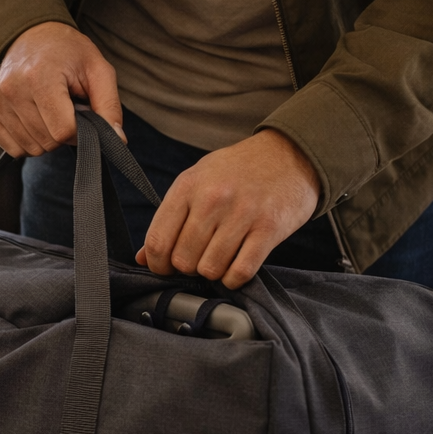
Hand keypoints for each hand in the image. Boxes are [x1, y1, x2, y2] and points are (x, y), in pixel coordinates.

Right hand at [0, 22, 125, 156]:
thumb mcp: (97, 70)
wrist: (31, 34)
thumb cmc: (67, 52)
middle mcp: (12, 89)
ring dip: (46, 137)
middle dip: (63, 133)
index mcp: (40, 76)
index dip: (80, 131)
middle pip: (47, 142)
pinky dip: (28, 140)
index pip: (63, 131)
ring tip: (48, 109)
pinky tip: (33, 117)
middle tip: (65, 107)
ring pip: (31, 148)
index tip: (81, 114)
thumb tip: (117, 141)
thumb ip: (109, 106)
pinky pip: (14, 148)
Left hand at [137, 129, 319, 289]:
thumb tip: (144, 258)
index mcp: (188, 186)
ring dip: (213, 272)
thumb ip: (170, 218)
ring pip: (210, 270)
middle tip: (200, 257)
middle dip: (188, 267)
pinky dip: (234, 279)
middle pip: (183, 260)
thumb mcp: (198, 181)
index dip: (157, 264)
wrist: (289, 155)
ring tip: (220, 258)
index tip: (165, 268)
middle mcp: (213, 199)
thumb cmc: (238, 170)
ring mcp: (242, 214)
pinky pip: (240, 272)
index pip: (158, 240)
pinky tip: (236, 266)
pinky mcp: (269, 229)